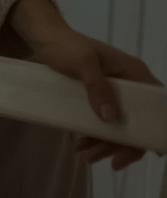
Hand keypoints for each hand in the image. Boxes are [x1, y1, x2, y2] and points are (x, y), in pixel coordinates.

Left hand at [29, 28, 159, 169]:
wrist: (43, 38)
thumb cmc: (65, 46)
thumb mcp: (82, 64)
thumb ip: (97, 87)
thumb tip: (111, 118)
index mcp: (134, 73)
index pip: (154, 106)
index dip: (149, 130)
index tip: (136, 150)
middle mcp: (128, 84)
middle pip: (135, 120)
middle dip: (120, 144)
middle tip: (99, 159)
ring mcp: (112, 91)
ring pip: (116, 124)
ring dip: (103, 143)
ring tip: (83, 154)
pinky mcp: (96, 97)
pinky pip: (101, 120)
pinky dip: (92, 134)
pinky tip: (79, 145)